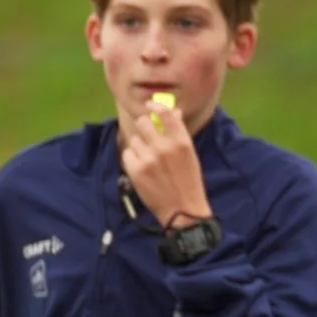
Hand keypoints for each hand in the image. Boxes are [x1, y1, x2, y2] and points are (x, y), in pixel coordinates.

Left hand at [117, 92, 207, 229]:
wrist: (183, 211)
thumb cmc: (189, 182)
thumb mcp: (190, 155)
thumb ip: (179, 134)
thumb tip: (173, 113)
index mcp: (182, 142)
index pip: (165, 114)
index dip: (155, 106)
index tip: (149, 105)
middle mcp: (164, 147)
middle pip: (143, 123)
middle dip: (143, 127)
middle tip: (147, 136)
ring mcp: (148, 159)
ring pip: (134, 140)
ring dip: (139, 146)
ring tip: (148, 159)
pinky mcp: (135, 170)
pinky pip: (127, 154)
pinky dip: (132, 159)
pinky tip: (141, 168)